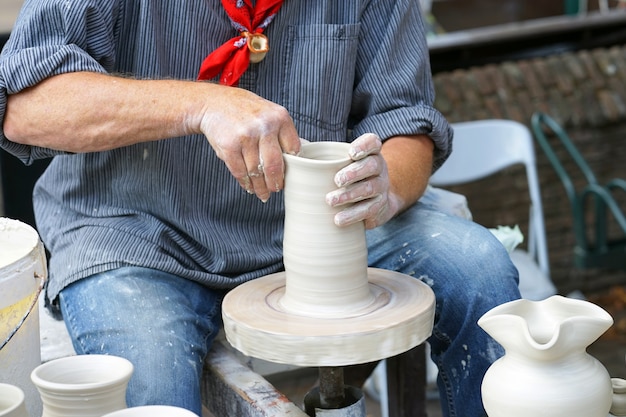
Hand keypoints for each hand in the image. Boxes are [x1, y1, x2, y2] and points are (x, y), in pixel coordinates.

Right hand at [198, 85, 299, 201]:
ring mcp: (246, 136)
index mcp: (280, 117)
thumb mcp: (268, 113)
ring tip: (262, 192)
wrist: (213, 103)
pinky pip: (240, 172)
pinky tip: (249, 186)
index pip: (293, 150)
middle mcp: (264, 126)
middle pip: (275, 165)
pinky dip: (245, 183)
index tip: (289, 175)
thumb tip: (294, 160)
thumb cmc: (243, 109)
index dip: (292, 166)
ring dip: (260, 187)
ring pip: (257, 172)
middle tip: (276, 189)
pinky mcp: (229, 146)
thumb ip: (281, 133)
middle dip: (276, 183)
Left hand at [325, 133, 402, 228]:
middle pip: (372, 165)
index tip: (351, 153)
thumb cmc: (347, 177)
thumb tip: (289, 154)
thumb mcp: (336, 163)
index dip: (364, 145)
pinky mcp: (379, 207)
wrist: (373, 203)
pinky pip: (368, 210)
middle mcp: (379, 167)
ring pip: (370, 188)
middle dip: (354, 173)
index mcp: (369, 152)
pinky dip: (352, 215)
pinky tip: (338, 219)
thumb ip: (316, 155)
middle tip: (336, 180)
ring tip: (330, 201)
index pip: (373, 142)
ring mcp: (381, 187)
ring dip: (349, 194)